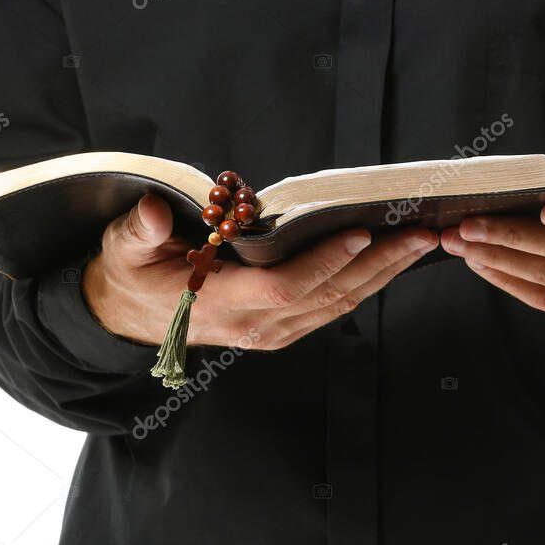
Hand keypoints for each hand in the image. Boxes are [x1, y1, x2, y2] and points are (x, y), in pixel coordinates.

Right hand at [83, 194, 437, 348]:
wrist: (131, 318)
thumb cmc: (133, 273)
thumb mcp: (123, 248)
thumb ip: (140, 231)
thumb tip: (157, 212)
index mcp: (218, 303)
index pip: (282, 287)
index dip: (323, 263)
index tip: (359, 233)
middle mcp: (254, 325)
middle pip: (327, 296)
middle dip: (379, 264)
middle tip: (421, 232)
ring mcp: (272, 332)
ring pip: (339, 304)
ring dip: (384, 274)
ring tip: (420, 241)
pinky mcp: (283, 329)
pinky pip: (332, 308)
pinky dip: (366, 284)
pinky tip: (391, 260)